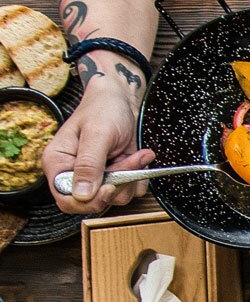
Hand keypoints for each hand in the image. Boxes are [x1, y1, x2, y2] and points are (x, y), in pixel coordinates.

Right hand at [42, 84, 153, 213]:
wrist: (121, 100)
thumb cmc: (103, 109)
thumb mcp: (97, 134)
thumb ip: (89, 164)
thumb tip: (81, 195)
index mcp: (58, 163)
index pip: (66, 200)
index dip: (88, 201)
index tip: (109, 186)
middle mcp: (74, 173)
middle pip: (94, 201)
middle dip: (116, 184)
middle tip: (127, 161)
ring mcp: (95, 176)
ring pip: (116, 198)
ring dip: (131, 177)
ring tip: (135, 154)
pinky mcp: (114, 176)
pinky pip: (130, 190)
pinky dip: (139, 176)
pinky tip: (138, 157)